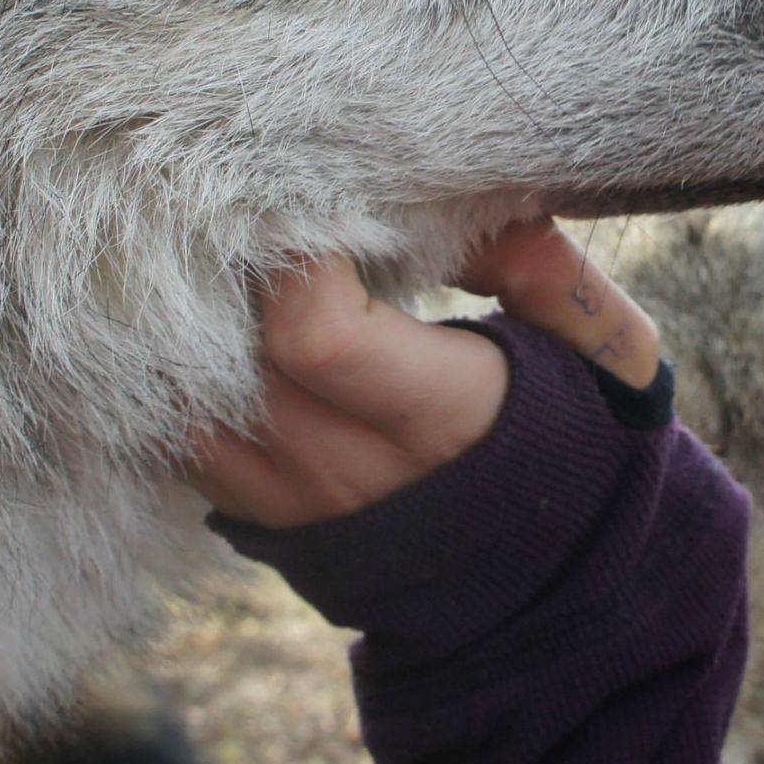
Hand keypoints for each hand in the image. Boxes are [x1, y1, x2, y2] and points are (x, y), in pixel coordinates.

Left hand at [188, 219, 660, 529]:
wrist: (539, 573)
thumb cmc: (562, 429)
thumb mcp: (586, 350)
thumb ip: (541, 266)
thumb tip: (475, 190)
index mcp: (437, 417)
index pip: (313, 332)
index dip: (301, 258)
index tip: (323, 213)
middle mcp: (348, 469)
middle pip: (232, 355)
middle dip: (234, 277)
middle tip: (258, 225)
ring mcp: (288, 503)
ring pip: (185, 401)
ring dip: (192, 332)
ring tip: (230, 280)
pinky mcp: (250, 516)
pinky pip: (178, 439)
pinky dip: (183, 383)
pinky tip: (214, 340)